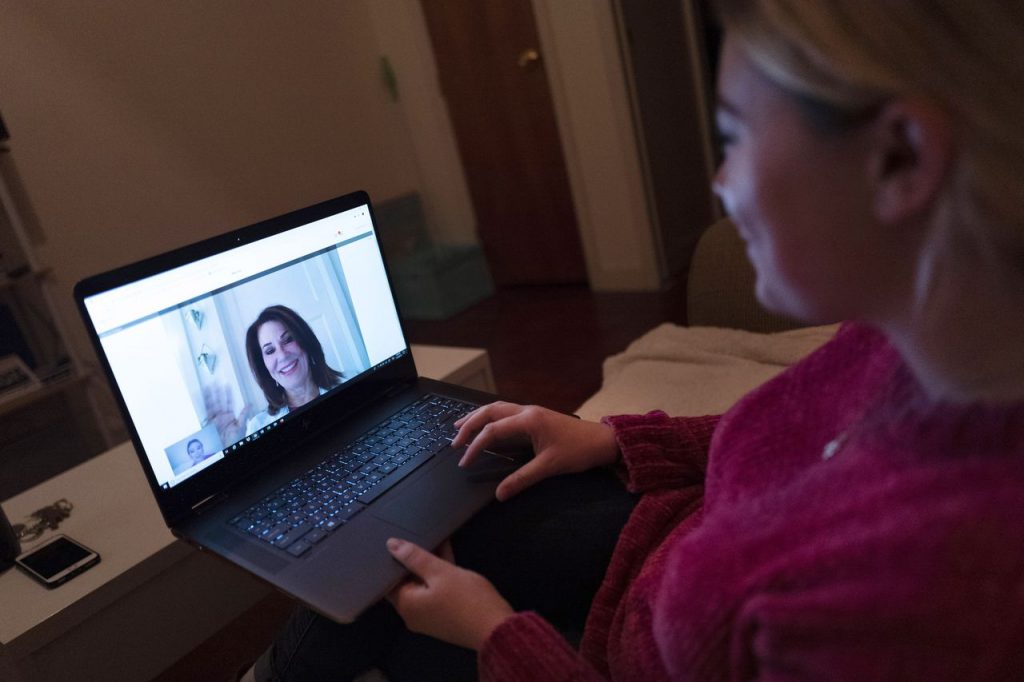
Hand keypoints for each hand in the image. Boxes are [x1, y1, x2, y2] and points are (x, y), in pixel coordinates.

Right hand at [202, 385, 251, 446]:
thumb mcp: (242, 426)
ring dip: (210, 395)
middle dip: (217, 392)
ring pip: (212, 404)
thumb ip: (244, 414)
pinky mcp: (210, 422)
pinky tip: (202, 397)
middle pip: (219, 401)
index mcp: (229, 416)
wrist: (227, 447)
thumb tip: (250, 404)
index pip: (229, 402)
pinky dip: (204, 404)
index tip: (227, 385)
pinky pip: (206, 411)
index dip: (228, 394)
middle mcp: (222, 416)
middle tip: (216, 381)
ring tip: (208, 386)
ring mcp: (215, 418)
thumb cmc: (235, 439)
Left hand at [386, 538, 513, 650]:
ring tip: (437, 540)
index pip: (389, 579)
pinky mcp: (444, 617)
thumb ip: (415, 557)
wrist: (496, 628)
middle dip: (415, 560)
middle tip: (421, 536)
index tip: (400, 540)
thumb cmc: (467, 599)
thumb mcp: (441, 571)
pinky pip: (435, 593)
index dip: (394, 559)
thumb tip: (391, 545)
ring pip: (424, 585)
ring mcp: (429, 618)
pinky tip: (447, 556)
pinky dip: (440, 577)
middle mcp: (413, 615)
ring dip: (431, 566)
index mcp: (406, 605)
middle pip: (407, 582)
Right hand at [452, 402, 619, 500]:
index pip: (493, 430)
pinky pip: (506, 412)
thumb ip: (522, 479)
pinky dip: (490, 418)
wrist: (603, 441)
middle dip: (469, 424)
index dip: (475, 446)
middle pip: (489, 411)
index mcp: (529, 420)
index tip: (464, 461)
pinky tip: (486, 426)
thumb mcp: (549, 467)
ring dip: (477, 417)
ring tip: (460, 427)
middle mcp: (527, 411)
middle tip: (454, 440)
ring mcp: (531, 412)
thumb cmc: (579, 451)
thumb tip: (500, 494)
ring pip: (497, 408)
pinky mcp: (535, 416)